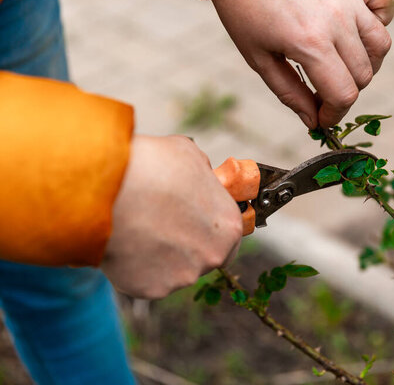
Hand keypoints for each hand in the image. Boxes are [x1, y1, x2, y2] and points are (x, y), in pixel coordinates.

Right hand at [101, 135, 241, 298]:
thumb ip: (202, 175)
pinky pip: (145, 279)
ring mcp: (182, 277)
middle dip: (185, 245)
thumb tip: (198, 177)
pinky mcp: (151, 289)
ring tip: (137, 228)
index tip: (191, 222)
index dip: (208, 228)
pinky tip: (124, 243)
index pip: (228, 237)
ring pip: (173, 270)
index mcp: (229, 226)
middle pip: (202, 257)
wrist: (110, 189)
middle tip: (160, 224)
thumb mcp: (189, 156)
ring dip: (159, 256)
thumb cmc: (153, 167)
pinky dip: (135, 267)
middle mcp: (213, 256)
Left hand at [207, 0, 393, 128]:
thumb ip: (289, 92)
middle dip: (345, 93)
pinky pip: (385, 4)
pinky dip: (379, 22)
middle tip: (322, 93)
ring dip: (364, 65)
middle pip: (364, 75)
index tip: (322, 119)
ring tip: (339, 67)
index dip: (334, 115)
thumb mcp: (258, 58)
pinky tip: (357, 32)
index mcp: (310, 44)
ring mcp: (348, 0)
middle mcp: (336, 21)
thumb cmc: (244, 11)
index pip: (343, 94)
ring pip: (380, 46)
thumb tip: (312, 121)